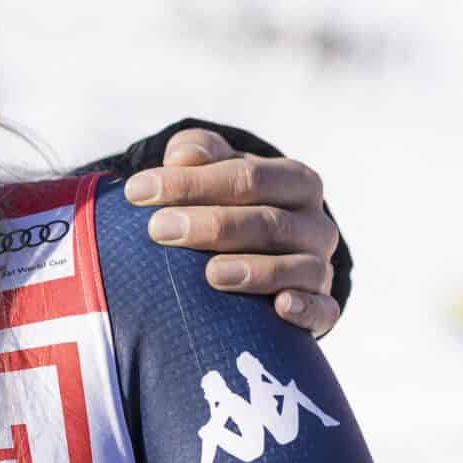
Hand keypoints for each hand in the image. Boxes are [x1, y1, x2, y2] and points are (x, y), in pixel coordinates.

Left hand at [124, 127, 339, 335]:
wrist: (260, 246)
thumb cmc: (229, 200)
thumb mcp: (215, 168)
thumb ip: (197, 151)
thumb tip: (181, 157)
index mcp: (295, 181)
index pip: (247, 178)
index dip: (192, 184)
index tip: (138, 192)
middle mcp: (316, 223)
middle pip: (269, 222)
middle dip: (213, 226)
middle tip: (159, 229)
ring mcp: (320, 267)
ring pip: (300, 267)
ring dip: (256, 270)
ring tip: (210, 274)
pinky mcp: (322, 307)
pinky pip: (324, 310)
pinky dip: (307, 309)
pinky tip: (279, 307)